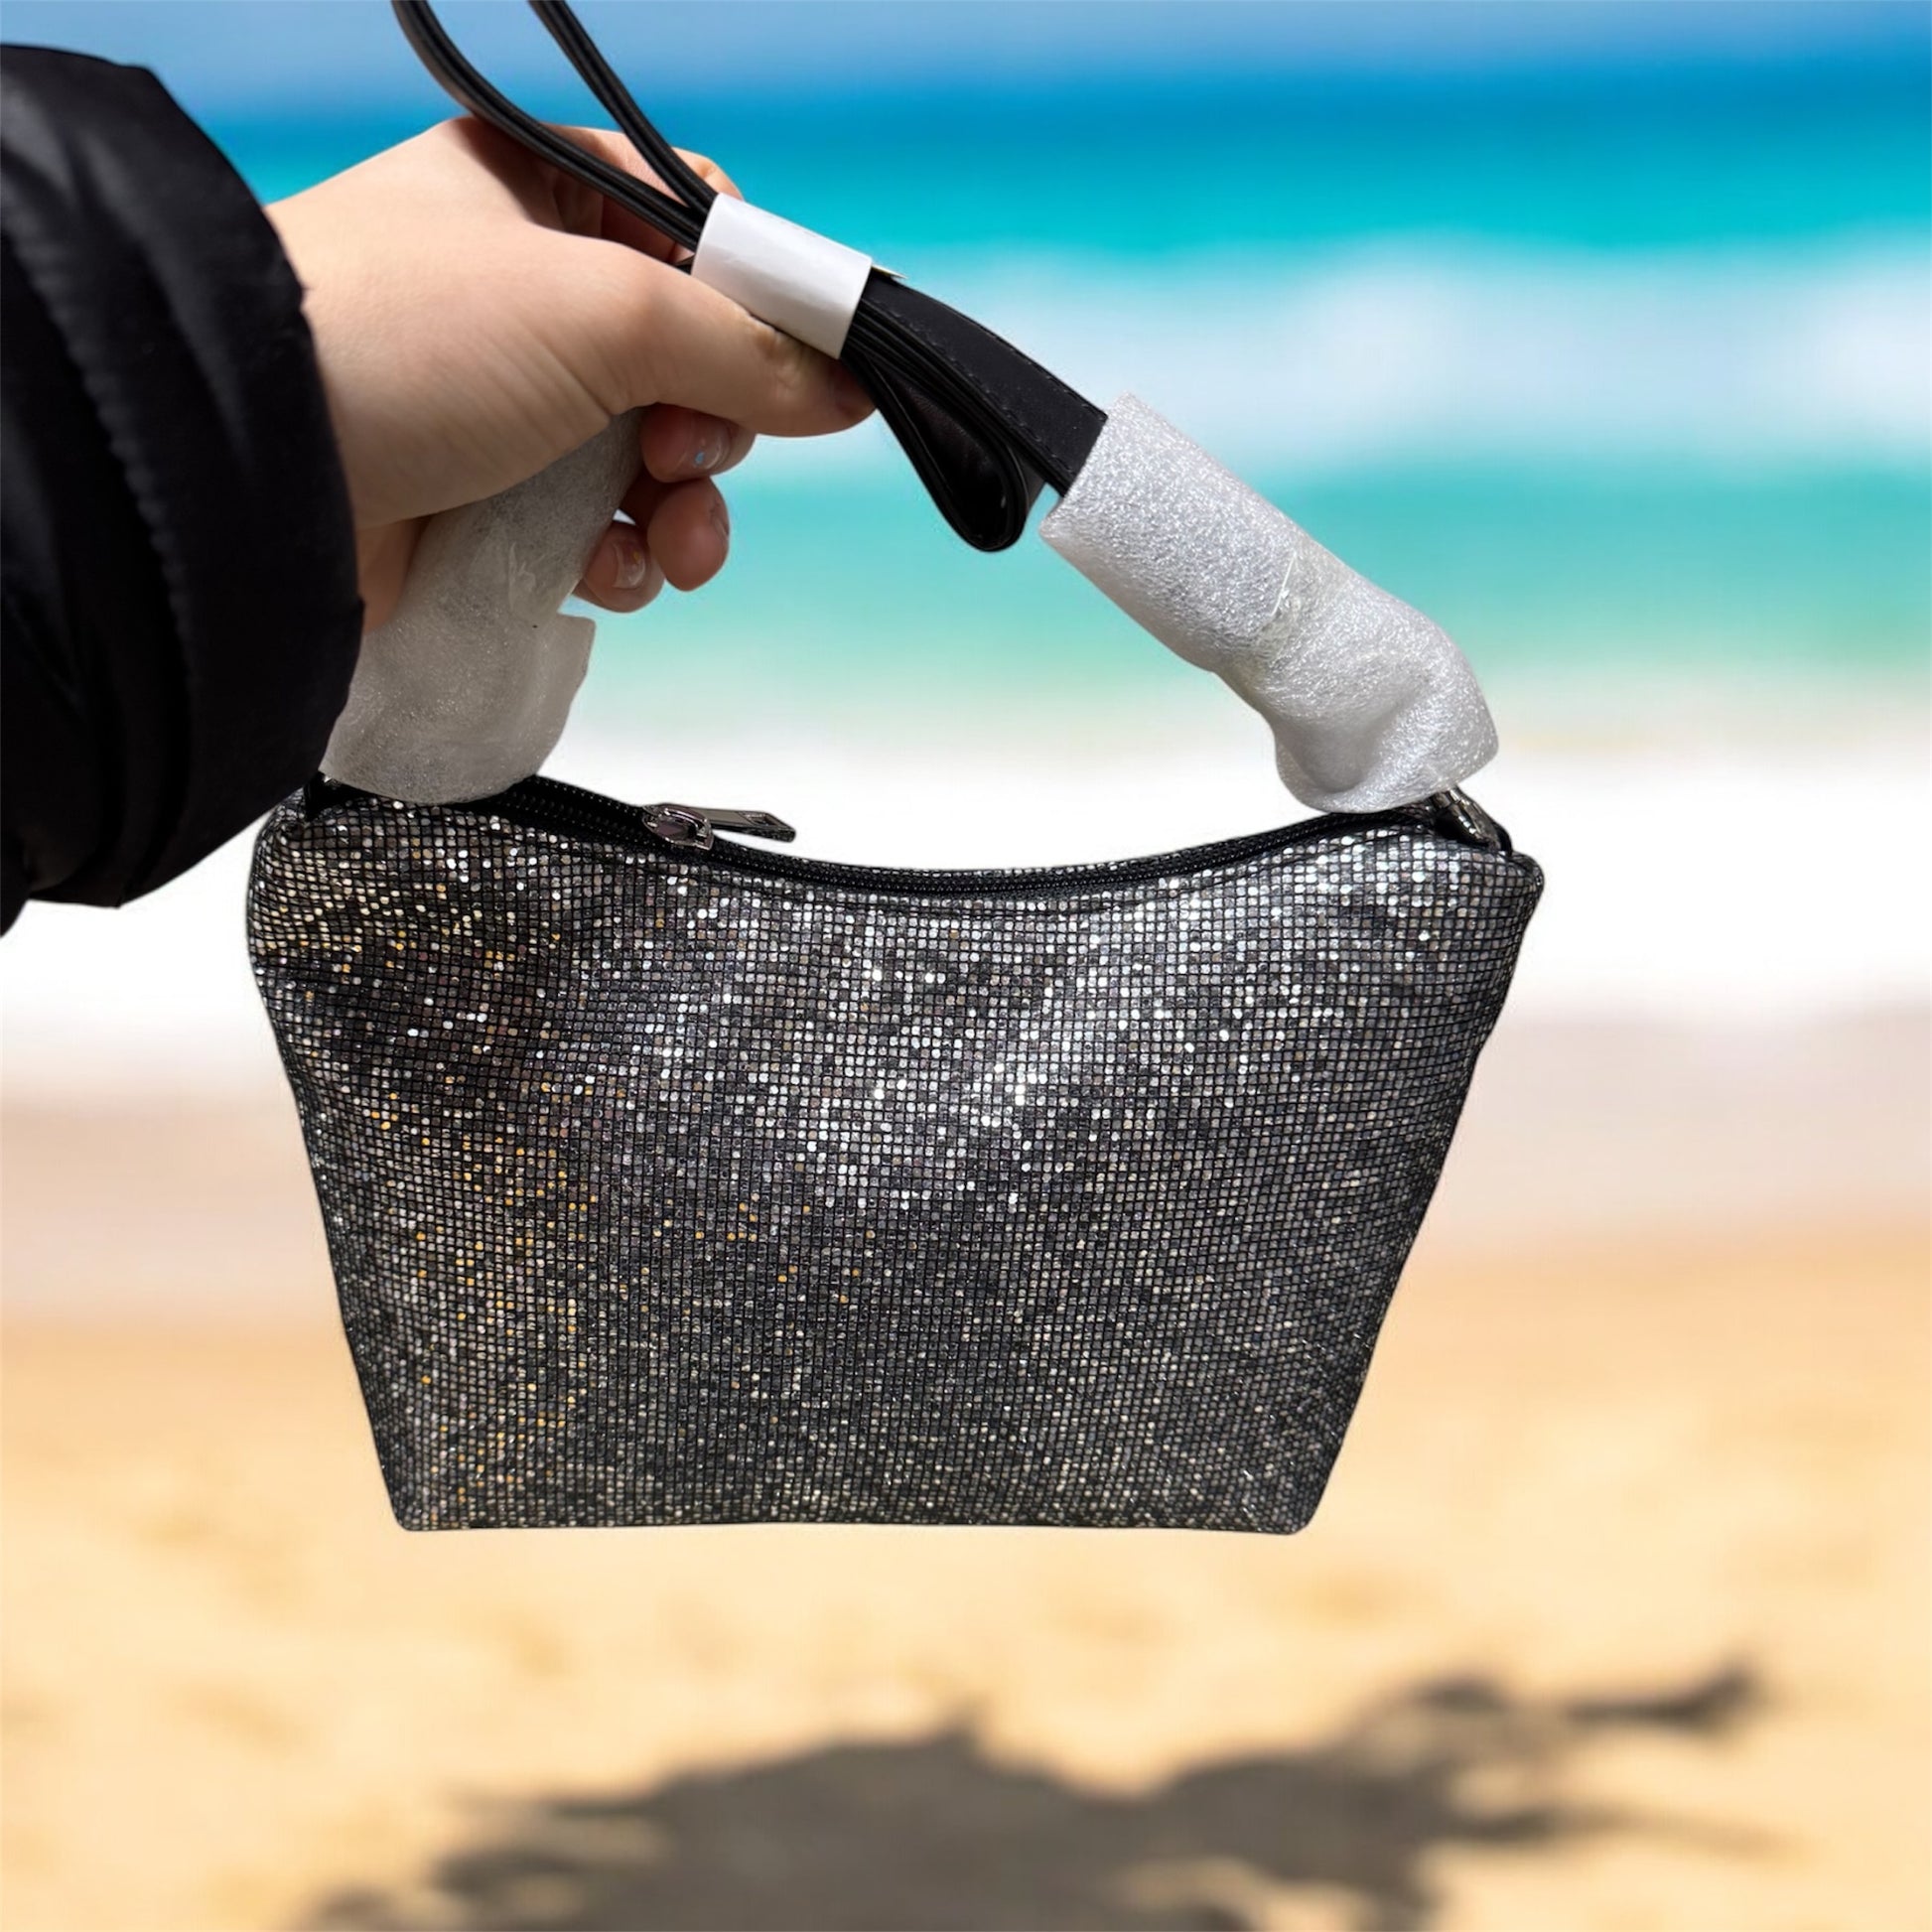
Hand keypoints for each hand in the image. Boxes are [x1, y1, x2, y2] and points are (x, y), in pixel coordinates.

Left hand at [266, 119, 871, 627]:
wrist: (253, 471)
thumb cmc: (403, 339)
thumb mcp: (603, 309)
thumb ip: (743, 347)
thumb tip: (844, 383)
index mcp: (537, 191)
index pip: (690, 227)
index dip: (755, 298)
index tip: (800, 366)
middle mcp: (520, 291)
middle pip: (685, 363)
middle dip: (714, 432)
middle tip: (688, 458)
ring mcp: (500, 403)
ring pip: (649, 463)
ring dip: (684, 514)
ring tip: (674, 547)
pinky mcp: (483, 502)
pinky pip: (595, 532)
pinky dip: (620, 560)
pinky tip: (608, 574)